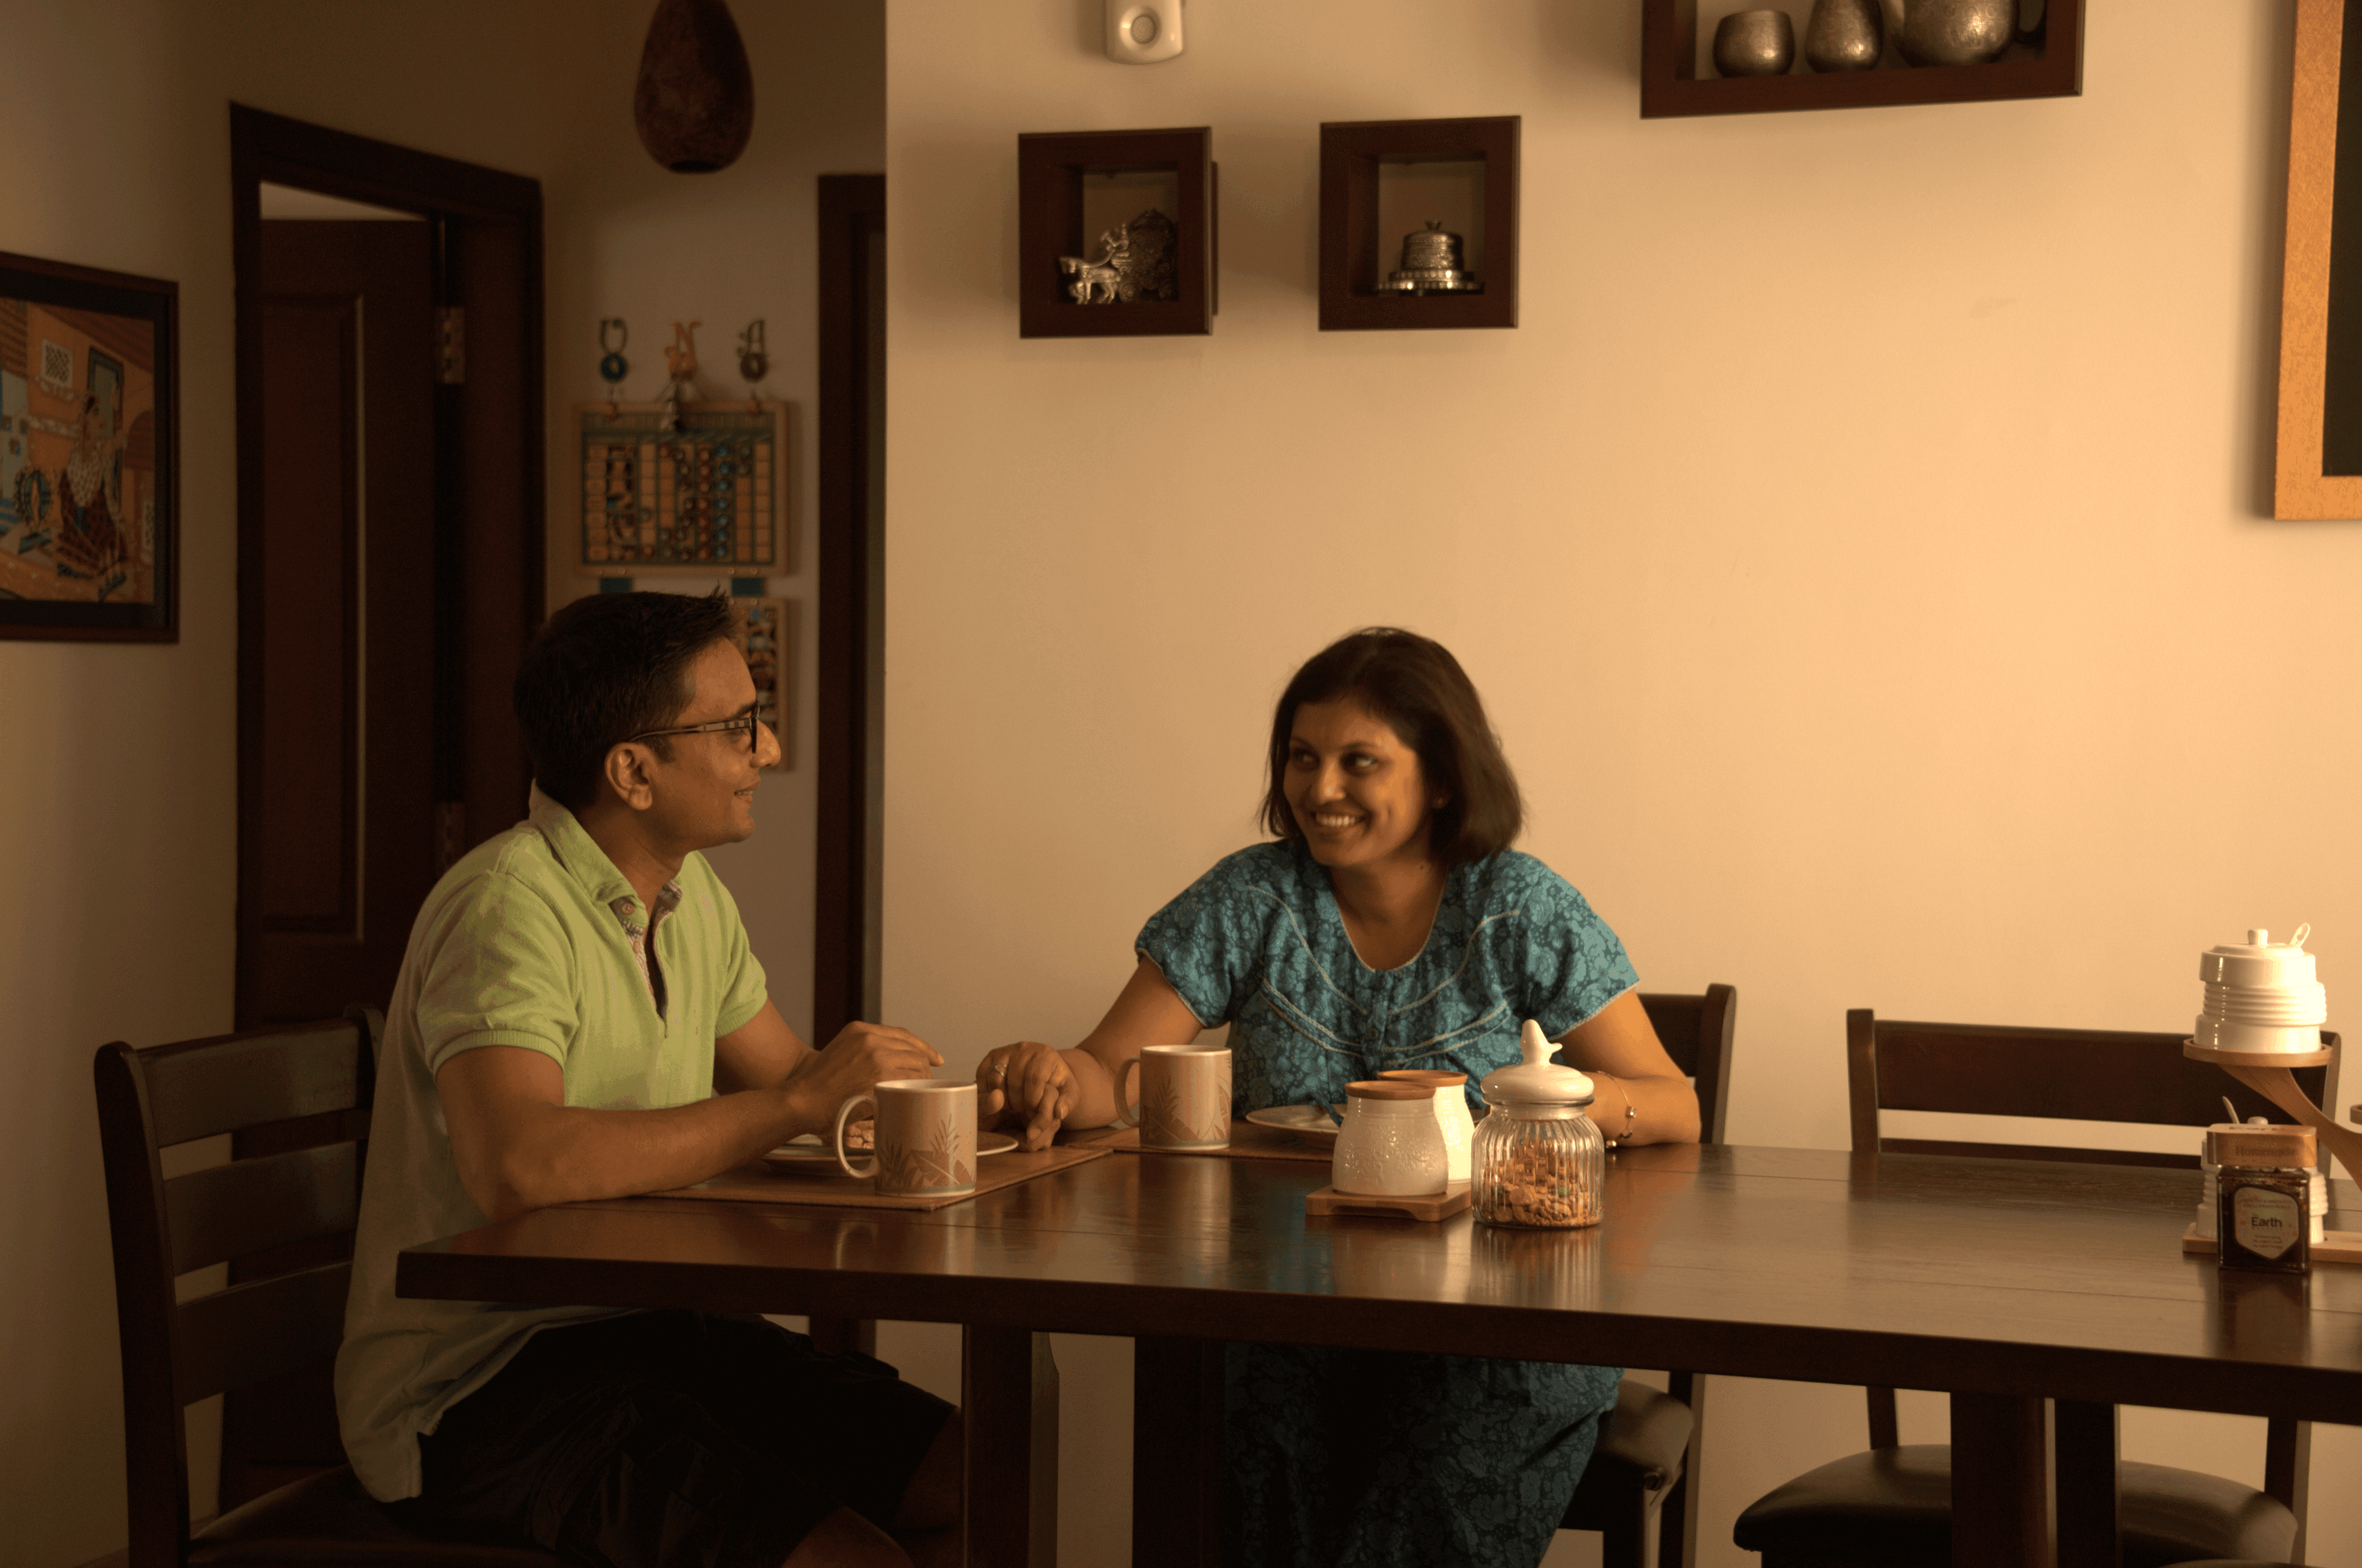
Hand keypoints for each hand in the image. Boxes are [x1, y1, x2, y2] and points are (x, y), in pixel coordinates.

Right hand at [783, 1022, 941, 1134]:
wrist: (803, 1100)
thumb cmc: (819, 1085)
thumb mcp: (841, 1051)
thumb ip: (865, 1050)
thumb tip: (895, 1061)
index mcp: (860, 1029)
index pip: (903, 1035)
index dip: (923, 1047)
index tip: (935, 1058)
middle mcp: (871, 1038)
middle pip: (914, 1051)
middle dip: (923, 1068)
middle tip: (926, 1084)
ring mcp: (878, 1057)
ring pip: (916, 1066)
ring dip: (919, 1082)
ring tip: (915, 1095)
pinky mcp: (881, 1077)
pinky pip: (910, 1083)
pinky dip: (913, 1092)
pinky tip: (910, 1100)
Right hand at [978, 1041, 1074, 1150]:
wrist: (1043, 1070)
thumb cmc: (1056, 1083)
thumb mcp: (1069, 1093)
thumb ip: (1068, 1103)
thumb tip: (1059, 1112)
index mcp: (1046, 1054)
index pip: (1035, 1078)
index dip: (1033, 1100)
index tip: (1034, 1111)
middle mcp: (1025, 1048)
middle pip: (1014, 1081)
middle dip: (1018, 1103)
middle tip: (1023, 1112)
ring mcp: (1006, 1050)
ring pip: (996, 1079)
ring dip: (1002, 1100)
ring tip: (1013, 1106)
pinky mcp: (992, 1056)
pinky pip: (983, 1076)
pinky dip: (988, 1092)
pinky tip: (1001, 1099)